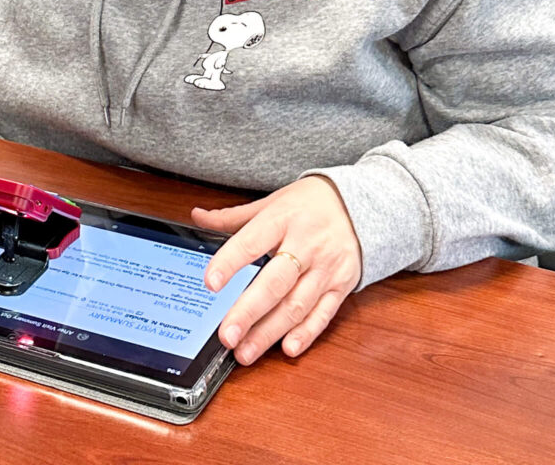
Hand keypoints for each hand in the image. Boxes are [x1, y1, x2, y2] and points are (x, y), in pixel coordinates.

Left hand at [191, 176, 361, 364]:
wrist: (358, 205)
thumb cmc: (309, 204)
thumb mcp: (271, 202)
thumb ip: (234, 217)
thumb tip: (197, 218)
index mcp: (283, 218)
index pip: (252, 241)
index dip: (230, 262)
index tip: (210, 283)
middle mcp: (306, 244)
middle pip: (275, 282)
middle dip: (249, 311)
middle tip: (226, 335)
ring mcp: (326, 268)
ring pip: (297, 304)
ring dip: (270, 332)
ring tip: (244, 352)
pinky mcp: (341, 286)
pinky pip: (323, 314)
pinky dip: (306, 333)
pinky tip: (288, 348)